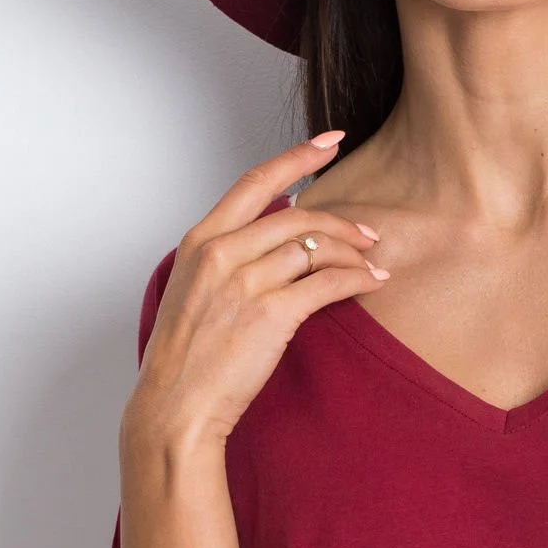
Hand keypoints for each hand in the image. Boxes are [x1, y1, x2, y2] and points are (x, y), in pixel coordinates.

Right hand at [125, 131, 390, 450]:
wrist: (175, 406)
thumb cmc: (185, 358)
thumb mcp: (193, 292)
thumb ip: (227, 258)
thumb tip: (277, 234)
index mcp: (200, 243)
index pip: (254, 183)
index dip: (296, 157)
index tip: (329, 141)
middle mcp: (221, 254)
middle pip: (297, 217)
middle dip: (341, 222)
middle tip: (368, 234)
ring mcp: (245, 282)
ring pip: (315, 248)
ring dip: (353, 254)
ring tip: (372, 264)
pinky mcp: (270, 314)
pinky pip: (327, 283)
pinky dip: (357, 280)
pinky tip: (372, 283)